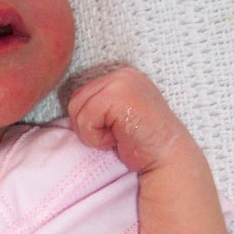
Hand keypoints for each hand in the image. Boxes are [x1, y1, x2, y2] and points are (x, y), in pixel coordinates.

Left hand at [66, 65, 190, 173]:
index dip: (91, 120)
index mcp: (121, 76)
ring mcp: (121, 82)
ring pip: (77, 109)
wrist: (166, 160)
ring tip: (119, 135)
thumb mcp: (115, 116)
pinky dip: (97, 137)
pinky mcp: (118, 95)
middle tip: (117, 134)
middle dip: (89, 125)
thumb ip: (97, 104)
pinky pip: (85, 118)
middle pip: (75, 100)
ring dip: (93, 132)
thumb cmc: (139, 144)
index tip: (116, 130)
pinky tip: (119, 138)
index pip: (81, 95)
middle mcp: (122, 74)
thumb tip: (66, 105)